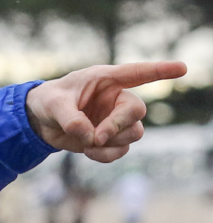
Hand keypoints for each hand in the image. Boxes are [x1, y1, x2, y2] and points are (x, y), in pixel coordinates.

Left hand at [25, 61, 186, 162]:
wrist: (39, 121)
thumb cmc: (48, 101)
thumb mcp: (52, 105)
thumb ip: (70, 119)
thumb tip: (92, 137)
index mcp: (104, 79)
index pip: (136, 73)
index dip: (159, 70)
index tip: (182, 68)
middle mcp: (115, 98)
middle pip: (136, 111)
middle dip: (119, 125)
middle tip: (98, 136)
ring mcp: (115, 119)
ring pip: (133, 133)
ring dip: (113, 143)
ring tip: (88, 145)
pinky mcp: (110, 138)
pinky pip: (121, 150)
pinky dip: (107, 155)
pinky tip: (89, 152)